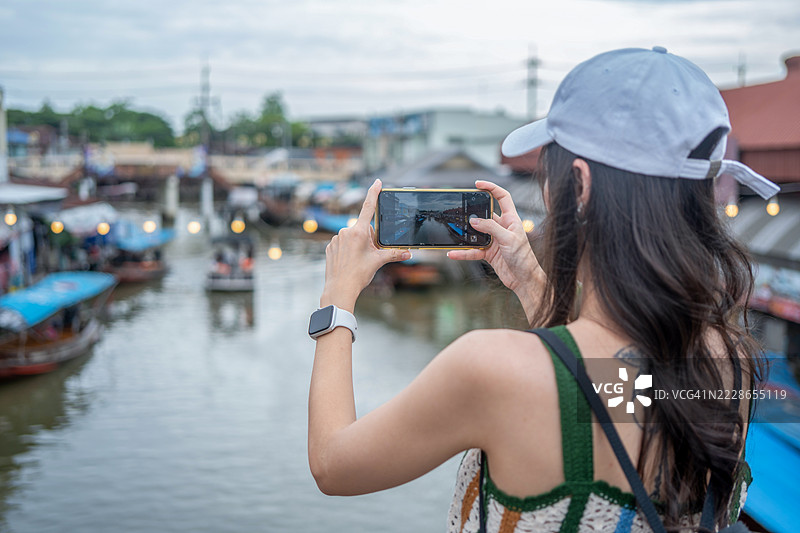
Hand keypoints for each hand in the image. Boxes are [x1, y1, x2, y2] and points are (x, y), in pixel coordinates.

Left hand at [321, 179, 410, 310]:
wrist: (339, 289)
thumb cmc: (359, 275)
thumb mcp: (378, 262)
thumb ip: (393, 254)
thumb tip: (408, 253)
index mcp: (359, 232)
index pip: (368, 207)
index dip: (373, 193)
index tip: (377, 182)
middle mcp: (346, 231)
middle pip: (363, 228)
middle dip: (369, 238)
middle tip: (369, 254)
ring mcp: (336, 239)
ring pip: (352, 237)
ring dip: (358, 244)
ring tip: (358, 261)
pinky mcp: (330, 247)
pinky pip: (343, 244)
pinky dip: (348, 250)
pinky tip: (349, 262)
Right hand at [447, 181, 544, 317]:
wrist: (524, 280)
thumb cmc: (524, 259)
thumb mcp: (509, 239)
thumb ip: (491, 228)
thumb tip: (474, 220)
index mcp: (511, 219)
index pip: (502, 197)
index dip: (491, 188)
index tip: (478, 184)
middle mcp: (502, 227)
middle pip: (484, 214)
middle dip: (472, 212)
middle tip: (459, 210)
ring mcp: (495, 240)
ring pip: (476, 233)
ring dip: (465, 234)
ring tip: (453, 232)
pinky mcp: (489, 253)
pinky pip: (473, 250)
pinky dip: (463, 252)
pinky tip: (454, 253)